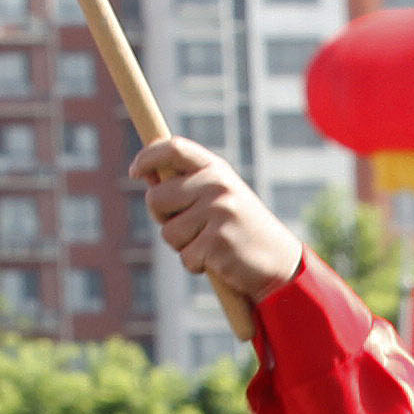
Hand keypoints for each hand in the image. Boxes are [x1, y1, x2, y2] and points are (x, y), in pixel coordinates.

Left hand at [132, 133, 306, 321]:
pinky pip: (186, 257)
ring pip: (168, 232)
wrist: (279, 261)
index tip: (135, 172)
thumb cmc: (240, 228)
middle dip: (162, 217)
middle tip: (187, 227)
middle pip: (156, 197)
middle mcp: (217, 186)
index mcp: (216, 169)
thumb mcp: (217, 198)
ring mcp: (219, 213)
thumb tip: (145, 175)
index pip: (173, 148)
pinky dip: (196, 264)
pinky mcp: (218, 242)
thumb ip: (184, 185)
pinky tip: (219, 261)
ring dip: (182, 246)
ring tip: (210, 245)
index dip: (148, 157)